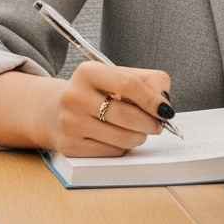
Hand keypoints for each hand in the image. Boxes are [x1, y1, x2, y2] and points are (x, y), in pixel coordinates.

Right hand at [44, 60, 174, 156]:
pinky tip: (119, 138)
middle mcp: (74, 97)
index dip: (152, 100)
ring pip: (121, 137)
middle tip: (158, 125)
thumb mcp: (120, 76)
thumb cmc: (99, 92)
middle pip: (126, 115)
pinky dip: (123, 147)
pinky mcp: (69, 146)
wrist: (57, 110)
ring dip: (139, 136)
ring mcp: (69, 123)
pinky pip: (110, 152)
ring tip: (140, 131)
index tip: (166, 110)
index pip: (128, 85)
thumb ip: (149, 81)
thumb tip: (164, 103)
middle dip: (150, 123)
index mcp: (88, 72)